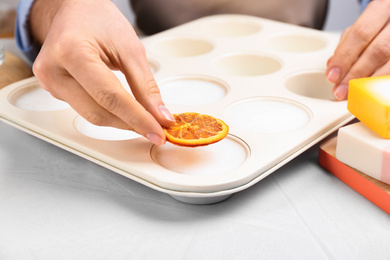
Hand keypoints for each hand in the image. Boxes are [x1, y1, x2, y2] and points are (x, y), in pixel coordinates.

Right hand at [30, 0, 174, 144]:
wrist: (73, 10)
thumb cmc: (98, 19)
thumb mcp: (131, 49)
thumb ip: (146, 86)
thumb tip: (159, 115)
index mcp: (72, 52)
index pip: (110, 97)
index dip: (137, 119)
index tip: (157, 131)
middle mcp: (53, 70)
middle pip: (98, 112)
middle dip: (130, 124)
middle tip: (156, 128)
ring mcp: (49, 82)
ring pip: (91, 115)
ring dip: (120, 121)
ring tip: (143, 120)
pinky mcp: (53, 90)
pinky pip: (85, 109)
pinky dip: (108, 113)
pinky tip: (124, 111)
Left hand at [326, 0, 389, 99]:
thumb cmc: (380, 23)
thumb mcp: (363, 24)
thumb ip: (348, 42)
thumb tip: (333, 65)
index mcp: (383, 8)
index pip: (360, 33)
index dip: (345, 57)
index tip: (332, 75)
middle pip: (377, 51)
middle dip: (355, 74)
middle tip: (340, 90)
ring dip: (369, 83)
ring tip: (353, 94)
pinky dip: (381, 84)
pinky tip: (370, 92)